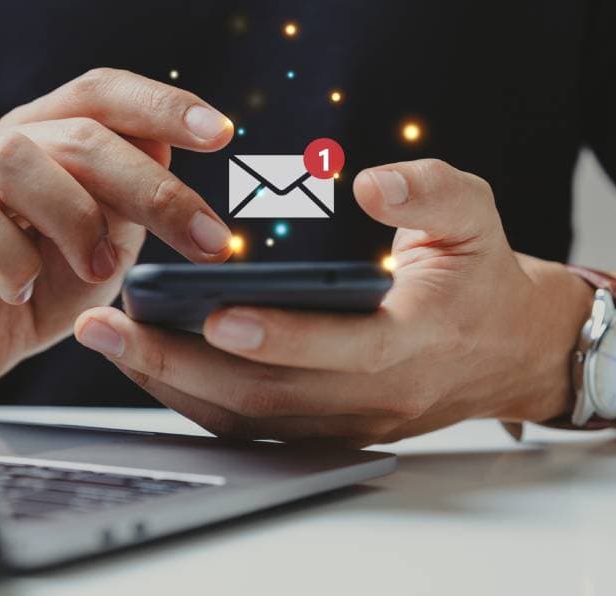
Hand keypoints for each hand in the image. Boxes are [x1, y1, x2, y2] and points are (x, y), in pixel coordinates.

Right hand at [0, 68, 234, 390]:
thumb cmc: (38, 289)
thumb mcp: (104, 244)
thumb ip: (129, 199)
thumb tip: (166, 149)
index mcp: (42, 135)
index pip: (100, 93)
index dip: (160, 104)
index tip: (222, 133)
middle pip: (79, 133)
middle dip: (153, 188)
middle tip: (207, 240)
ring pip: (17, 158)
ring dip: (77, 217)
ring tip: (100, 269)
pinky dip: (16, 261)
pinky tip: (25, 292)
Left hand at [74, 159, 592, 446]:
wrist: (508, 351)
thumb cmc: (480, 276)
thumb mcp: (475, 215)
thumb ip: (429, 192)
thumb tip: (370, 183)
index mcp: (416, 340)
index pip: (345, 349)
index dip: (282, 336)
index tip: (217, 314)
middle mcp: (376, 396)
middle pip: (269, 395)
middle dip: (180, 364)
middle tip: (109, 328)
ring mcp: (347, 423)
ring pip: (248, 419)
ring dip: (170, 384)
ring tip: (107, 341)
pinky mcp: (324, 430)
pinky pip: (249, 425)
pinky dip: (191, 399)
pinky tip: (144, 363)